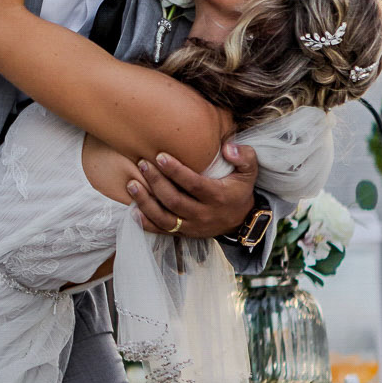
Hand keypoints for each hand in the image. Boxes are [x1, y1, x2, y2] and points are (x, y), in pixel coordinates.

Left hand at [127, 141, 258, 240]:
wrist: (240, 220)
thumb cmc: (239, 189)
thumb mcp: (249, 171)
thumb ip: (244, 156)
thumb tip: (227, 148)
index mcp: (218, 197)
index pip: (193, 184)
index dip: (175, 171)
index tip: (160, 156)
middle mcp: (204, 214)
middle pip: (174, 200)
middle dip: (156, 182)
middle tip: (143, 164)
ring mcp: (192, 227)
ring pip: (165, 218)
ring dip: (146, 202)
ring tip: (131, 184)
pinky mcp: (184, 234)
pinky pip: (162, 231)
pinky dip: (146, 223)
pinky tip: (133, 209)